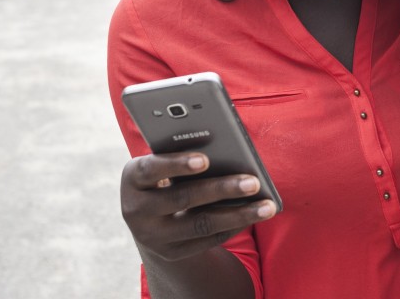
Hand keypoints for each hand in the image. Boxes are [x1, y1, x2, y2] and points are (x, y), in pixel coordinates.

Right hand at [121, 151, 277, 261]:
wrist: (147, 217)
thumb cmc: (163, 173)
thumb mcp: (162, 161)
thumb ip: (182, 152)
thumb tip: (226, 146)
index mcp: (132, 178)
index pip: (152, 169)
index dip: (177, 164)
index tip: (206, 160)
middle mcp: (136, 210)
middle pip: (183, 198)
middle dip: (221, 189)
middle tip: (253, 181)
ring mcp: (153, 236)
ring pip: (201, 224)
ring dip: (238, 214)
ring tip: (268, 205)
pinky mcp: (172, 253)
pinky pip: (208, 240)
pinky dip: (234, 226)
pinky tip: (255, 214)